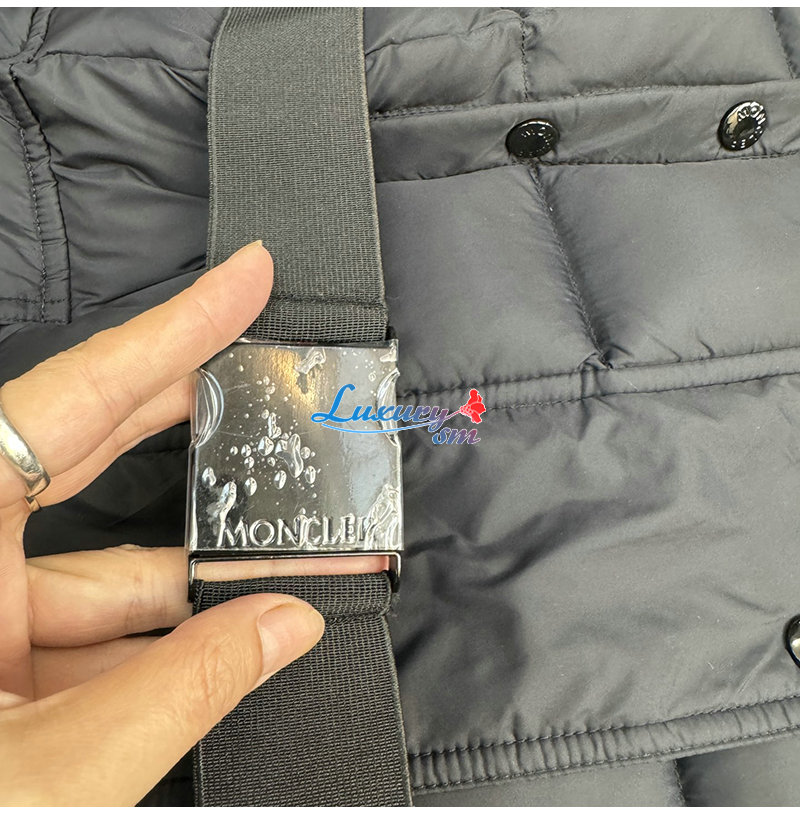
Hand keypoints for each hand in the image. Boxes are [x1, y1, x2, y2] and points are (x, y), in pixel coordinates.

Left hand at [0, 243, 381, 804]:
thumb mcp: (57, 770)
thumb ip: (185, 688)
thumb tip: (288, 624)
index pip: (74, 400)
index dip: (172, 331)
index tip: (244, 277)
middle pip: (89, 450)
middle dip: (191, 417)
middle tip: (267, 379)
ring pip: (104, 567)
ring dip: (197, 578)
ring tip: (290, 574)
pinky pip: (88, 627)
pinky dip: (161, 637)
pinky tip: (229, 645)